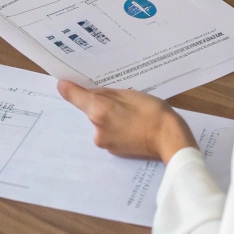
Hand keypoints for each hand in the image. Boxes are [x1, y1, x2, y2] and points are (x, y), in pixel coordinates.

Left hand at [56, 80, 197, 161]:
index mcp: (99, 112)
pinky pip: (109, 133)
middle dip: (100, 103)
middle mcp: (97, 130)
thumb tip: (89, 92)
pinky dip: (116, 127)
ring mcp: (105, 143)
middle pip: (90, 110)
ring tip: (131, 113)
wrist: (171, 141)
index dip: (69, 87)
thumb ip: (107, 93)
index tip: (63, 82)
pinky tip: (133, 125)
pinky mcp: (114, 151)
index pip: (75, 97)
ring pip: (101, 122)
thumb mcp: (130, 95)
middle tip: (120, 98)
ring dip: (110, 116)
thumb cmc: (153, 113)